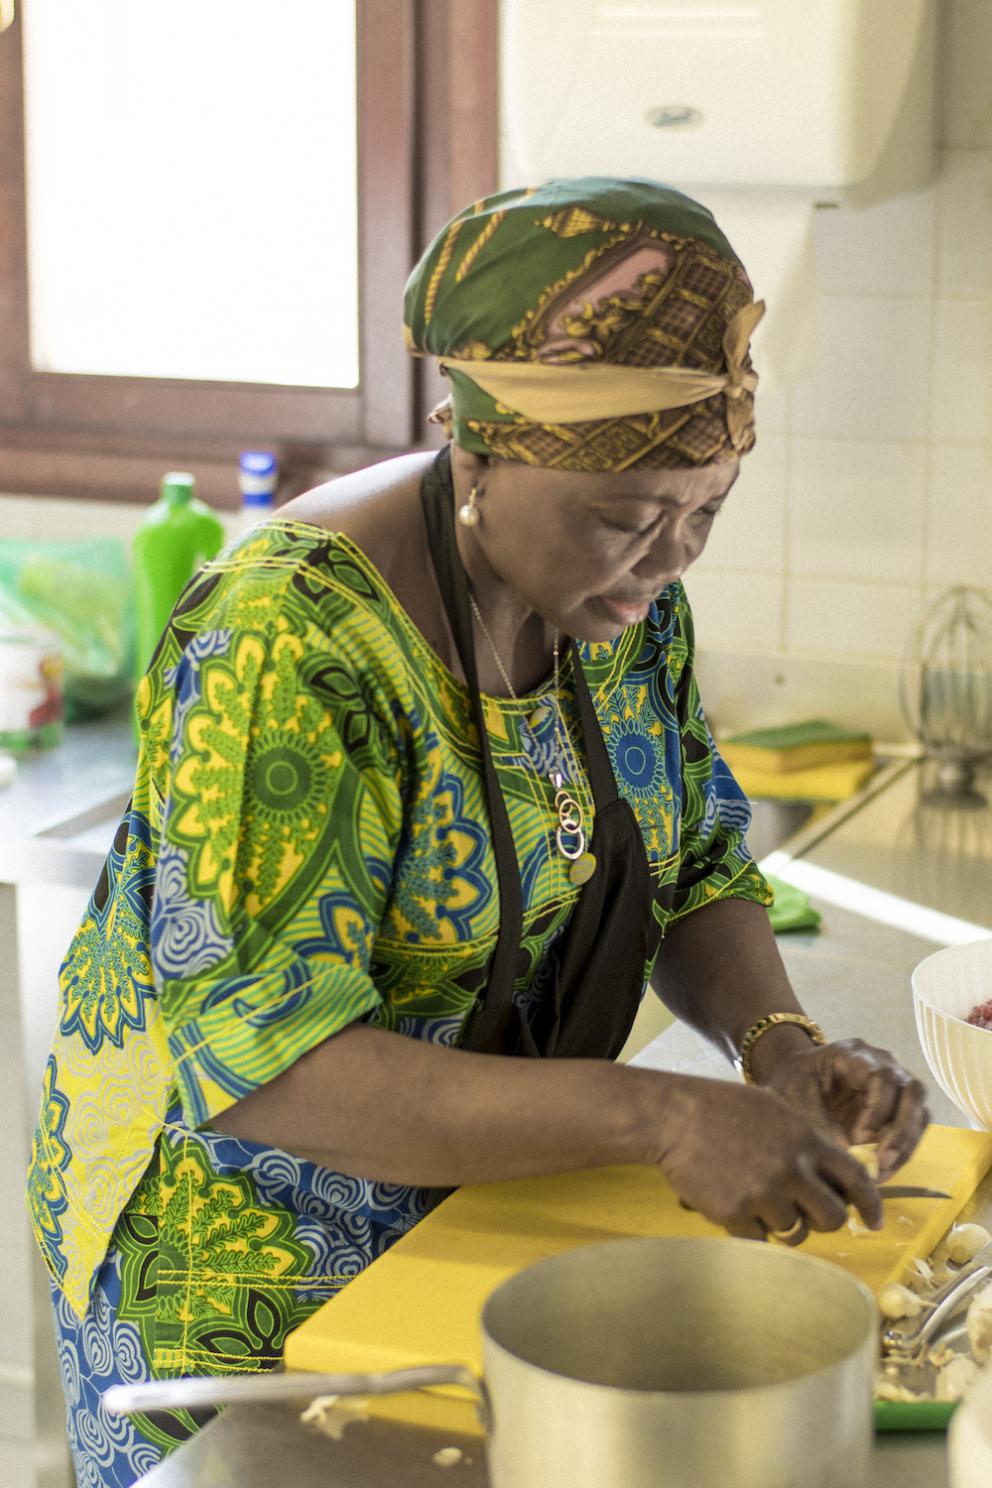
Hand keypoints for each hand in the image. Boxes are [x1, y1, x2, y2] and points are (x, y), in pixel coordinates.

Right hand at [652, 1075, 883, 1244]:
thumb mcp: (776, 1110)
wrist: (676, 1117)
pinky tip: (739, 1209)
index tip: (874, 1221)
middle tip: (808, 1213)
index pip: (856, 1179)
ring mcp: (764, 1194)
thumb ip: (808, 1142)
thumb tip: (835, 1176)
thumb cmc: (724, 1108)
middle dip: (825, 1220)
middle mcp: (791, 1169)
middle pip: (833, 1217)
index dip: (871, 1204)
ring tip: (762, 1203)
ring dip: (786, 1225)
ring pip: (796, 1233)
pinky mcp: (736, 1214)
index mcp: (806, 1140)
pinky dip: (754, 1232)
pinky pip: (760, 1241)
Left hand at [763, 1039, 929, 1180]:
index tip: (859, 1137)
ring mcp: (895, 1085)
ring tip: (882, 1170)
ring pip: (919, 1111)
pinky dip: (902, 1151)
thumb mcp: (796, 1096)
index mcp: (856, 1054)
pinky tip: (882, 1170)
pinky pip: (912, 1130)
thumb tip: (847, 1153)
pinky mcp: (897, 1108)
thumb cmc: (793, 1080)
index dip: (878, 1109)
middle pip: (913, 1091)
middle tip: (883, 1160)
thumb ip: (819, 1122)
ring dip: (906, 1144)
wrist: (795, 1077)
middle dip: (902, 1130)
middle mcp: (884, 1064)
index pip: (884, 1076)